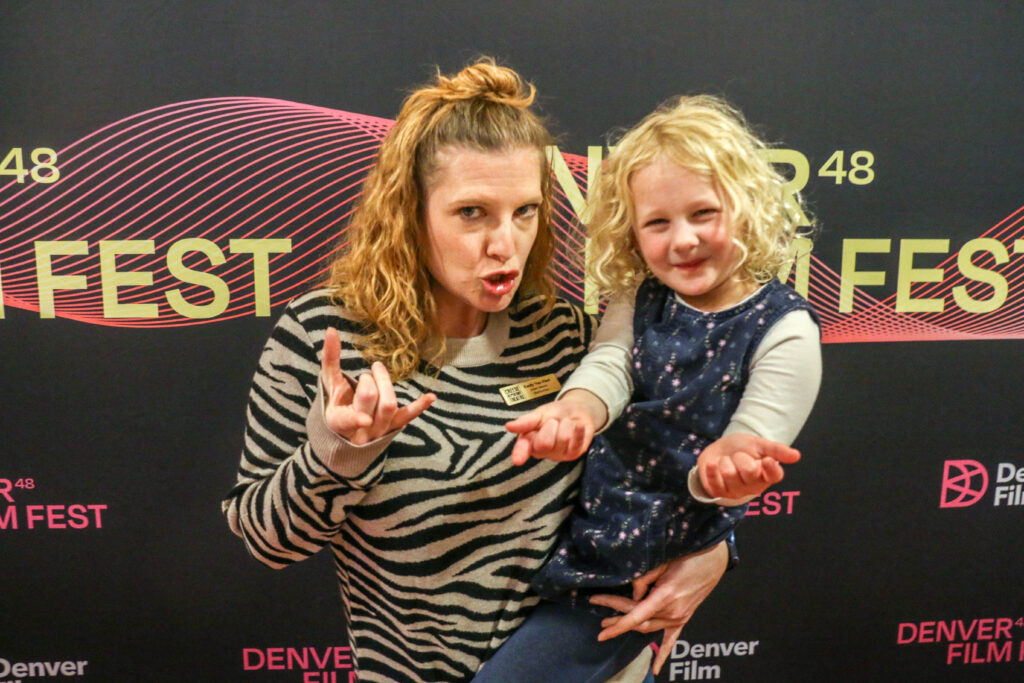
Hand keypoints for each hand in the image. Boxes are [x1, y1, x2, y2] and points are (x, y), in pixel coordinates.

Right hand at [320, 327, 434, 444]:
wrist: (348, 431)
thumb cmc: (337, 402)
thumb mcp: (330, 383)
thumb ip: (330, 358)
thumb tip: (331, 330)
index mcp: (338, 421)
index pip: (346, 420)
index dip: (356, 420)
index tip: (365, 420)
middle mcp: (359, 431)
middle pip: (369, 401)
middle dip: (368, 381)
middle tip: (366, 375)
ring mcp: (378, 431)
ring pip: (388, 406)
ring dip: (385, 384)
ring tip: (378, 373)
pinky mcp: (393, 427)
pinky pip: (407, 417)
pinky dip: (419, 406)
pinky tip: (431, 396)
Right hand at [504, 389, 606, 465]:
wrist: (576, 410)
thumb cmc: (554, 414)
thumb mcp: (539, 414)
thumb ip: (527, 422)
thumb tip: (509, 426)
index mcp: (529, 442)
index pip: (523, 449)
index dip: (520, 454)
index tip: (518, 460)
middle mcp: (542, 452)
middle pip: (544, 443)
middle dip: (550, 426)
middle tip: (553, 421)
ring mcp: (558, 455)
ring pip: (562, 439)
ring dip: (565, 424)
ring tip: (565, 423)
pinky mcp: (574, 454)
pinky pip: (577, 442)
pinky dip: (578, 429)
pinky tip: (577, 426)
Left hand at [589, 542, 727, 675]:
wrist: (712, 560)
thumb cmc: (687, 557)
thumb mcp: (661, 563)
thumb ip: (643, 579)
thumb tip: (633, 596)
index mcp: (665, 596)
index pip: (635, 615)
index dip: (617, 624)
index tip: (602, 633)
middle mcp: (672, 611)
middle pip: (638, 620)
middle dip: (617, 620)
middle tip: (601, 620)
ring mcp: (679, 617)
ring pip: (649, 628)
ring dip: (630, 627)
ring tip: (610, 623)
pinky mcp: (684, 618)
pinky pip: (671, 640)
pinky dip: (663, 655)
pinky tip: (656, 669)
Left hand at [698, 433, 800, 499]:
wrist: (719, 450)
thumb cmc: (742, 449)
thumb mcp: (759, 444)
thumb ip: (776, 450)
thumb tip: (796, 455)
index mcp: (767, 475)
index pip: (774, 476)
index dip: (771, 469)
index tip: (766, 460)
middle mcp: (754, 487)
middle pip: (749, 471)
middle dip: (741, 457)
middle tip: (739, 456)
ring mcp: (736, 491)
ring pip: (730, 474)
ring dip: (726, 461)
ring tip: (727, 461)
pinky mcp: (719, 493)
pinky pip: (714, 481)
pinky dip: (712, 469)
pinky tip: (713, 464)